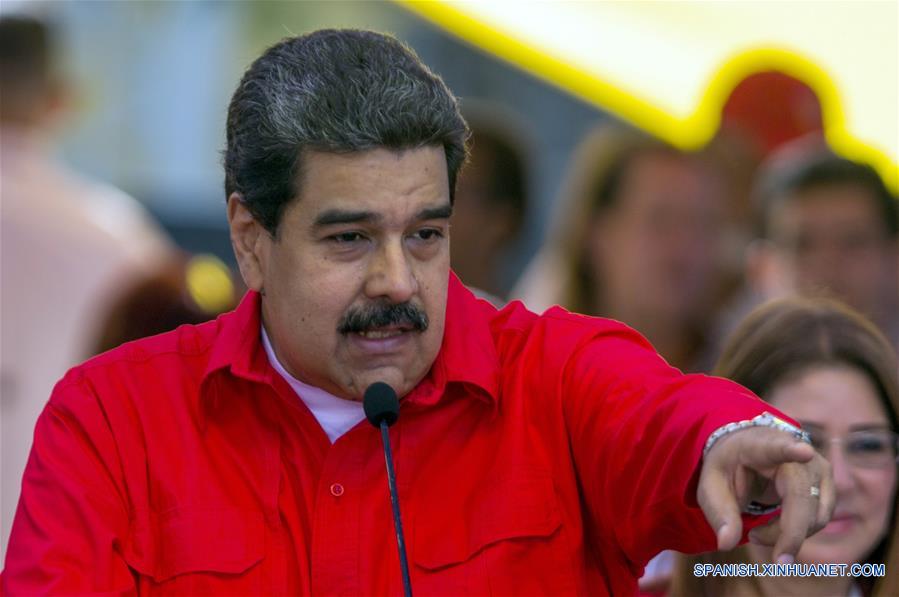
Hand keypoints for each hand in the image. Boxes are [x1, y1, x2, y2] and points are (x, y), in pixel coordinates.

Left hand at [697, 426, 833, 562]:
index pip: (777, 447)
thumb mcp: (712, 486)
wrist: (748, 452)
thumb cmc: (729, 467)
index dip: (792, 450)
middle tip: (763, 549)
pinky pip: (819, 520)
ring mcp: (817, 468)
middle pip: (802, 499)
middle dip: (788, 533)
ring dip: (787, 535)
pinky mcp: (827, 485)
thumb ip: (719, 513)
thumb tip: (726, 544)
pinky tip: (774, 528)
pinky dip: (796, 532)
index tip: (804, 451)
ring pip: (815, 516)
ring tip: (757, 532)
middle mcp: (797, 452)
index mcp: (760, 445)